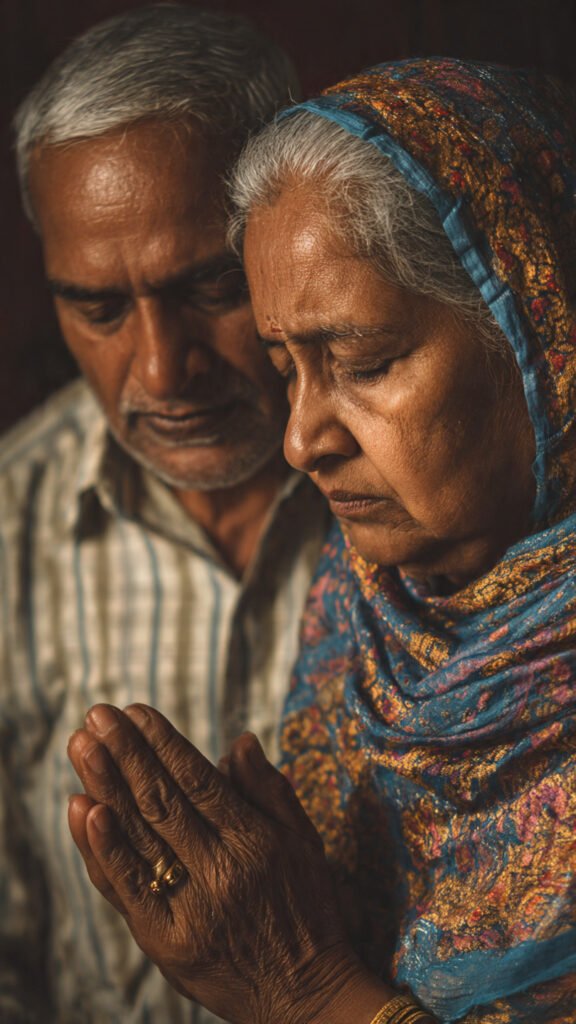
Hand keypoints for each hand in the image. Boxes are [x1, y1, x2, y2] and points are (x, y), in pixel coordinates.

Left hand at [67, 704, 382, 1023]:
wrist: (307, 997)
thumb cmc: (310, 909)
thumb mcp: (304, 843)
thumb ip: (269, 790)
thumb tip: (239, 741)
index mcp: (256, 842)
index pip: (200, 781)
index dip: (165, 743)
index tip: (136, 711)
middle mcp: (222, 872)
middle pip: (162, 802)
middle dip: (126, 753)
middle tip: (98, 714)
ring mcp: (191, 909)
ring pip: (139, 838)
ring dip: (105, 787)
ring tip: (82, 746)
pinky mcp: (166, 943)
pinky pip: (127, 889)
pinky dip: (103, 849)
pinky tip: (84, 810)